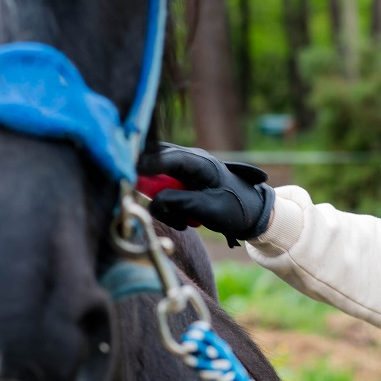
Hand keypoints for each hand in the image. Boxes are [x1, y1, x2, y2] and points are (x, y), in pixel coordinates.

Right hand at [137, 143, 274, 246]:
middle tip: (142, 197)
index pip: (167, 157)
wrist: (252, 214)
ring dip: (163, 203)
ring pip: (156, 179)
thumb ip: (178, 203)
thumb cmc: (235, 209)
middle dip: (148, 181)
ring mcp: (185, 170)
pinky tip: (184, 221)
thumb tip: (152, 202)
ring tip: (181, 222)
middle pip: (155, 159)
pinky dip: (169, 207)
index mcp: (201, 162)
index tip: (128, 173)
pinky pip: (164, 191)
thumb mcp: (208, 209)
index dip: (146, 164)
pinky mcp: (182, 182)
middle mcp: (190, 160)